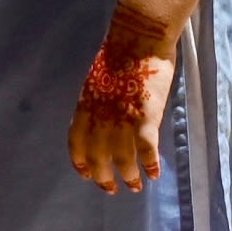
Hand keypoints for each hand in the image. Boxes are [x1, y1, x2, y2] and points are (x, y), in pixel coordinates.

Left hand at [68, 5, 177, 192]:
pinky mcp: (145, 118)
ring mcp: (121, 119)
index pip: (76, 142)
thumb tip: (103, 123)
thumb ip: (98, 105)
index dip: (80, 162)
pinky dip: (150, 165)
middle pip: (98, 157)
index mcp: (85, 106)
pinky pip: (147, 152)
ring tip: (136, 186)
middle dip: (104, 177)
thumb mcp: (98, 83)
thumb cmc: (119, 57)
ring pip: (122, 160)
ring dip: (129, 177)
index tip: (87, 176)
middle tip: (112, 190)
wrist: (137, 40)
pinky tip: (155, 174)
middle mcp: (99, 117)